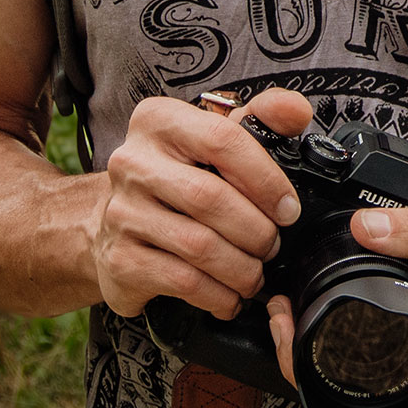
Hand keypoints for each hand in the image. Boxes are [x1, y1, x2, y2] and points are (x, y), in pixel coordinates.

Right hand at [91, 89, 313, 319]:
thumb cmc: (179, 174)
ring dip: (241, 267)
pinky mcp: (118, 260)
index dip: (266, 178)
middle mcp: (132, 164)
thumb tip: (296, 111)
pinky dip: (218, 294)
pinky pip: (182, 281)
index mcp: (159, 122)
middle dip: (256, 230)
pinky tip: (231, 295)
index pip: (223, 140)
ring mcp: (121, 213)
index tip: (288, 208)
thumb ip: (262, 116)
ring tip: (256, 273)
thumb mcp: (216, 134)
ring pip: (198, 246)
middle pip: (210, 198)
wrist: (110, 219)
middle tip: (273, 245)